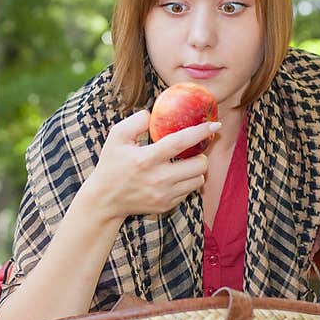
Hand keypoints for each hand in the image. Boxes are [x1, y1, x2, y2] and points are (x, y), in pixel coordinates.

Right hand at [85, 109, 220, 219]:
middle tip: (194, 149)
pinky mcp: (166, 205)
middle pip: (199, 164)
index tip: (215, 124)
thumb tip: (153, 114)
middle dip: (201, 154)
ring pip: (198, 179)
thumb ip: (135, 122)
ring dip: (196, 169)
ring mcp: (163, 194)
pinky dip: (186, 182)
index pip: (181, 142)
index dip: (200, 132)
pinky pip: (189, 191)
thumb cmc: (112, 165)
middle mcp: (158, 178)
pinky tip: (173, 177)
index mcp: (146, 159)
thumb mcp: (116, 138)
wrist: (105, 200)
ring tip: (184, 164)